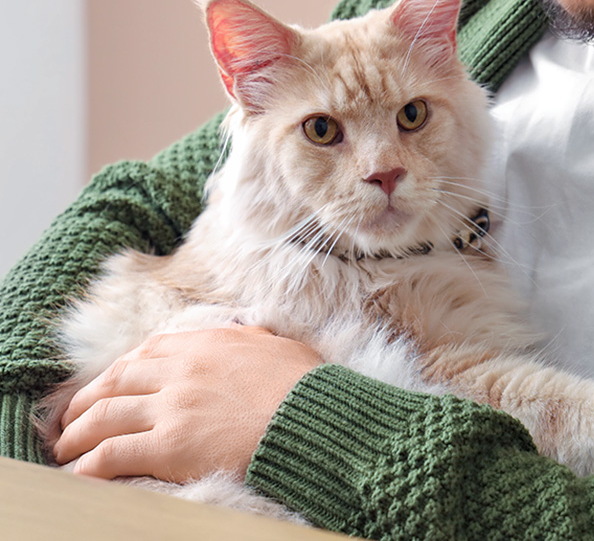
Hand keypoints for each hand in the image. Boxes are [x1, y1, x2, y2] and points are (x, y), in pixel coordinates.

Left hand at [53, 325, 323, 481]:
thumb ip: (252, 339)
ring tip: (66, 448)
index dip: (118, 371)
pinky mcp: (170, 445)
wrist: (313, 419)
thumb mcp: (277, 347)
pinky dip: (90, 464)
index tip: (107, 386)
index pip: (146, 352)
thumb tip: (249, 334)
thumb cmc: (305, 387)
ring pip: (105, 416)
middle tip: (71, 418)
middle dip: (86, 401)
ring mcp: (173, 407)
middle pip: (115, 382)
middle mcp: (181, 370)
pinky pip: (113, 453)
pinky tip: (80, 473)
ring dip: (78, 433)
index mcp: (205, 344)